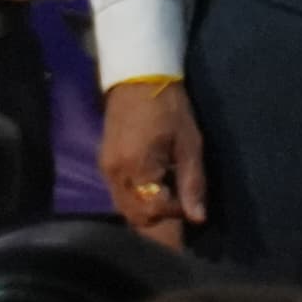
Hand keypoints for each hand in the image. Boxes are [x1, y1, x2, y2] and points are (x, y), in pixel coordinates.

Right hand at [101, 80, 206, 245]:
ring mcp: (106, 171)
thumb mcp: (190, 144)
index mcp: (137, 168)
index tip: (193, 210)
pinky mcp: (104, 165)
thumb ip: (193, 183)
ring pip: (125, 209)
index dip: (176, 216)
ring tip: (170, 205)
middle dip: (160, 221)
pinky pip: (119, 196)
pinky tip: (155, 193)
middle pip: (135, 216)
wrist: (138, 80)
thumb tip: (198, 218)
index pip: (155, 211)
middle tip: (182, 213)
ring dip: (147, 213)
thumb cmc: (170, 109)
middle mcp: (115, 174)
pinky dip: (137, 202)